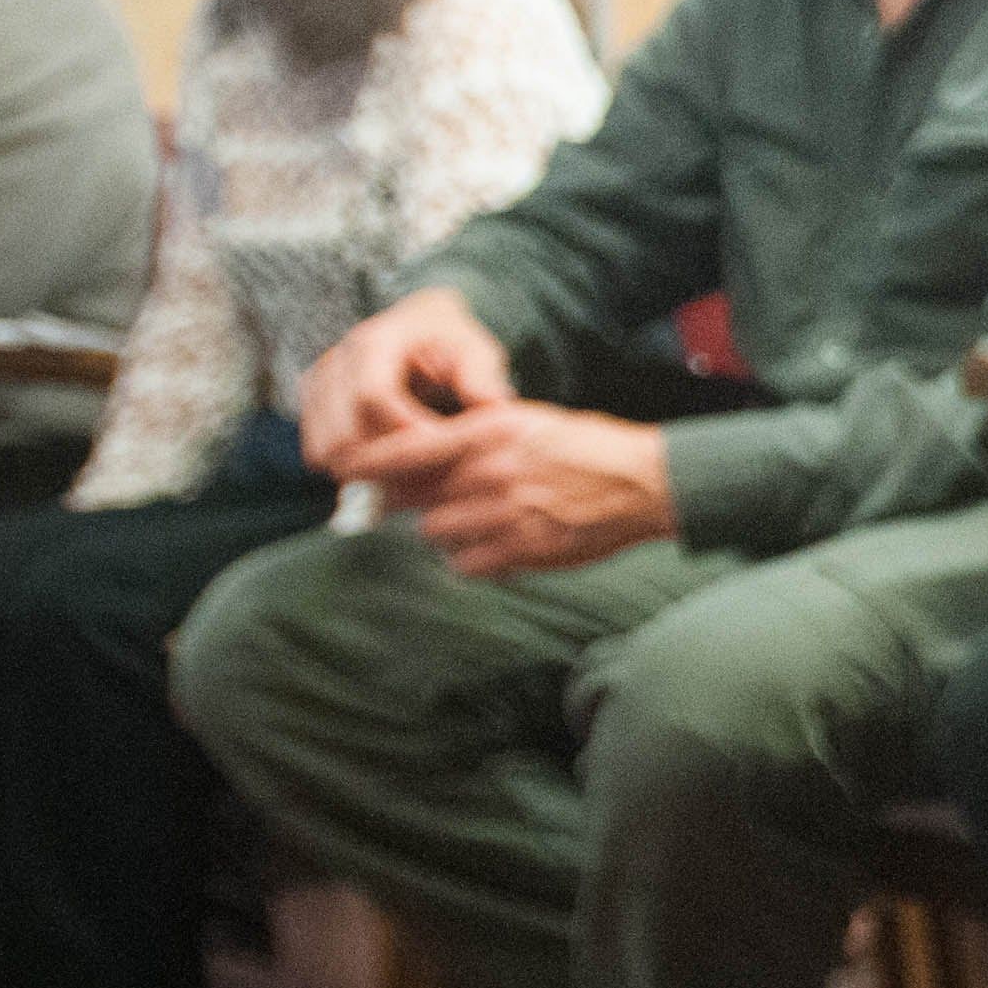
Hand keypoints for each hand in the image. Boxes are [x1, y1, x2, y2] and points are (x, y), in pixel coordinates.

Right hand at [298, 286, 512, 474]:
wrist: (420, 327)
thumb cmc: (453, 343)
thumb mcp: (477, 350)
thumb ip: (482, 376)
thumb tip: (491, 405)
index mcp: (376, 342)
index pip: (372, 398)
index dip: (403, 434)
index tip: (438, 450)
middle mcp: (337, 361)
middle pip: (342, 433)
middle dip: (386, 463)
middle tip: (427, 478)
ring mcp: (317, 384)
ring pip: (325, 449)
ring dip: (366, 472)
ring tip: (411, 478)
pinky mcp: (312, 405)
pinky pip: (318, 452)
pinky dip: (351, 470)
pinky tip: (390, 472)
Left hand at [330, 401, 675, 577]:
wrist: (646, 482)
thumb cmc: (587, 448)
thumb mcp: (528, 423)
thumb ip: (475, 438)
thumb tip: (421, 455)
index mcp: (490, 432)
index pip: (406, 449)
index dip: (366, 462)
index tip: (341, 468)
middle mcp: (491, 471)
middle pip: (411, 497)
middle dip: (404, 501)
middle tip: (408, 501)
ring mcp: (505, 513)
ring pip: (435, 531)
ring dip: (446, 530)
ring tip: (478, 520)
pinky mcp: (522, 550)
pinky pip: (466, 564)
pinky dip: (473, 559)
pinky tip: (497, 544)